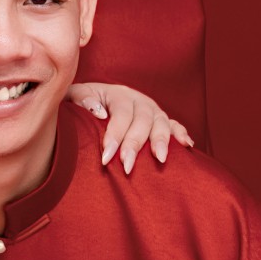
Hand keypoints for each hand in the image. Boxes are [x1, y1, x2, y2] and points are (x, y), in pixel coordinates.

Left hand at [69, 82, 193, 172]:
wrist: (91, 102)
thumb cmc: (80, 104)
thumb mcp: (73, 96)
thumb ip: (81, 99)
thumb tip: (98, 112)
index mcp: (118, 93)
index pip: (121, 114)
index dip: (115, 135)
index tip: (106, 157)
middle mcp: (139, 100)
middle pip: (142, 121)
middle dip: (135, 144)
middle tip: (126, 166)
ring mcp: (152, 109)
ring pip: (160, 123)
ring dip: (161, 141)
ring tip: (160, 159)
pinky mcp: (160, 120)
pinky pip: (174, 124)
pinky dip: (181, 133)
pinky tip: (187, 146)